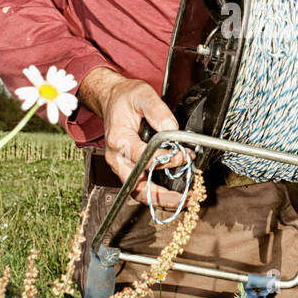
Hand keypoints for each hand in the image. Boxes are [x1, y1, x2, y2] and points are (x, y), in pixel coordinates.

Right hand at [78, 68, 191, 209]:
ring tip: (181, 202)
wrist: (112, 98)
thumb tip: (172, 128)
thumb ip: (158, 111)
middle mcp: (116, 157)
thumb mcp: (143, 95)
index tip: (185, 155)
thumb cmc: (125, 98)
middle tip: (184, 198)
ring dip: (160, 200)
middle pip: (137, 186)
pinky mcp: (126, 168)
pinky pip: (139, 187)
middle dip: (161, 196)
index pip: (144, 157)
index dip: (167, 159)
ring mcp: (119, 165)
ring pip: (137, 191)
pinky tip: (172, 196)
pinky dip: (155, 195)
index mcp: (119, 139)